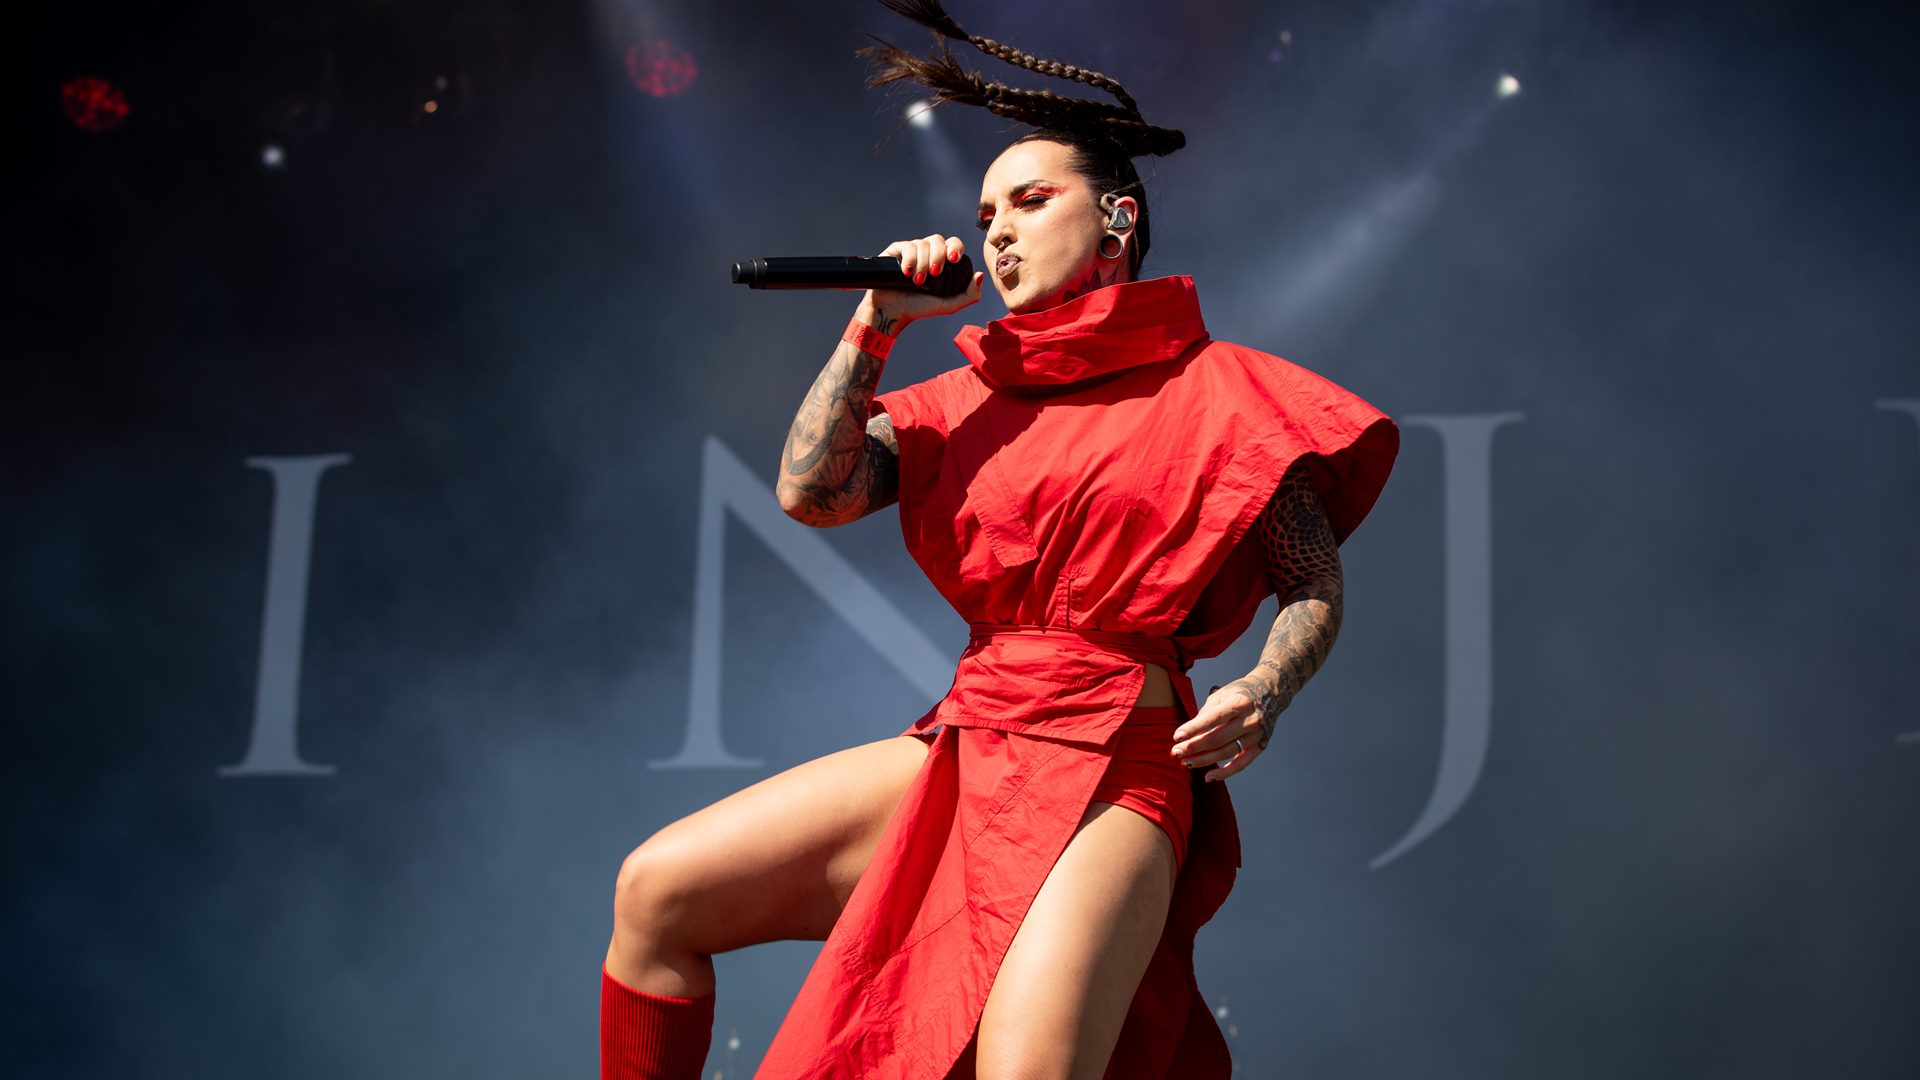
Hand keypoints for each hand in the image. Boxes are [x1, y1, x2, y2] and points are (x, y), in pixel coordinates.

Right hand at [867, 234, 983, 322]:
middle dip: (938, 256)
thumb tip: (980, 275)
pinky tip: (905, 273)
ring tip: (916, 281)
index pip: (953, 243)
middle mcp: (927, 252)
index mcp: (942, 261)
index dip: (955, 247)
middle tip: (934, 274)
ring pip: (922, 243)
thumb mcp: (949, 305)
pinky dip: (909, 259)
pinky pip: (906, 246)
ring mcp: (912, 250)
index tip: (953, 260)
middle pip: (938, 239)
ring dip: (922, 264)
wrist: (894, 311)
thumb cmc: (920, 308)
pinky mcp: (896, 251)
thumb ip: (969, 295)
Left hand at [1169, 679, 1278, 782]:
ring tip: (1185, 763)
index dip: (1193, 729)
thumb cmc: (1239, 693)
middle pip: (1217, 738)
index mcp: (1239, 703)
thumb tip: (1189, 736)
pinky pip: (1241, 764)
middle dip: (1194, 747)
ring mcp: (1256, 736)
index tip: (1177, 737)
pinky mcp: (1259, 747)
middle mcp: (1250, 720)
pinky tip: (1208, 777)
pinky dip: (1225, 773)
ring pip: (1226, 753)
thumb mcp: (1222, 695)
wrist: (1270, 693)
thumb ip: (1206, 714)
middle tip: (1176, 752)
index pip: (1213, 719)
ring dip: (1204, 760)